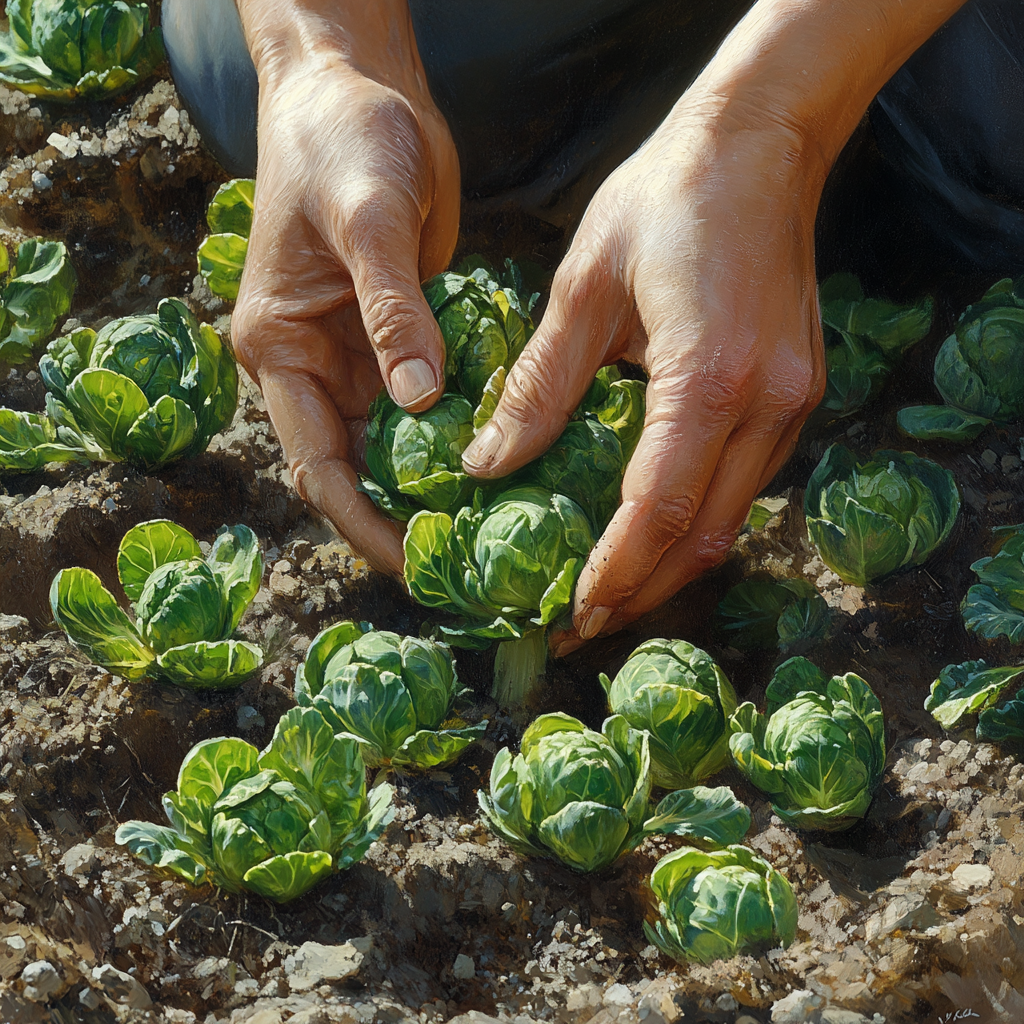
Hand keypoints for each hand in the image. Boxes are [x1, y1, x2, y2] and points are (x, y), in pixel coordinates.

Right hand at [231, 0, 458, 575]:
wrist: (359, 86)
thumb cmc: (341, 139)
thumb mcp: (366, 219)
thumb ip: (392, 311)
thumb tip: (418, 401)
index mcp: (280, 349)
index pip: (319, 463)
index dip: (363, 522)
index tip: (415, 565)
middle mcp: (316, 365)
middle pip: (360, 469)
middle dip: (408, 519)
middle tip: (473, 565)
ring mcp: (361, 354)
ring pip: (399, 445)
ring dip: (440, 485)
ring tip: (496, 531)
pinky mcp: (403, 336)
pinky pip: (431, 402)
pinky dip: (461, 434)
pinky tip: (506, 463)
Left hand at [462, 109, 825, 649]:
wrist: (761, 146)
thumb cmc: (665, 200)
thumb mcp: (582, 286)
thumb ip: (539, 386)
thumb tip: (488, 464)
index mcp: (710, 376)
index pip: (657, 508)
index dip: (614, 571)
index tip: (572, 612)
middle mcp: (768, 404)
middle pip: (702, 536)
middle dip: (641, 591)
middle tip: (581, 622)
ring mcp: (794, 404)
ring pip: (730, 520)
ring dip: (669, 565)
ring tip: (609, 590)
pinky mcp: (798, 396)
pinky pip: (744, 484)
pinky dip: (695, 520)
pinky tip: (650, 529)